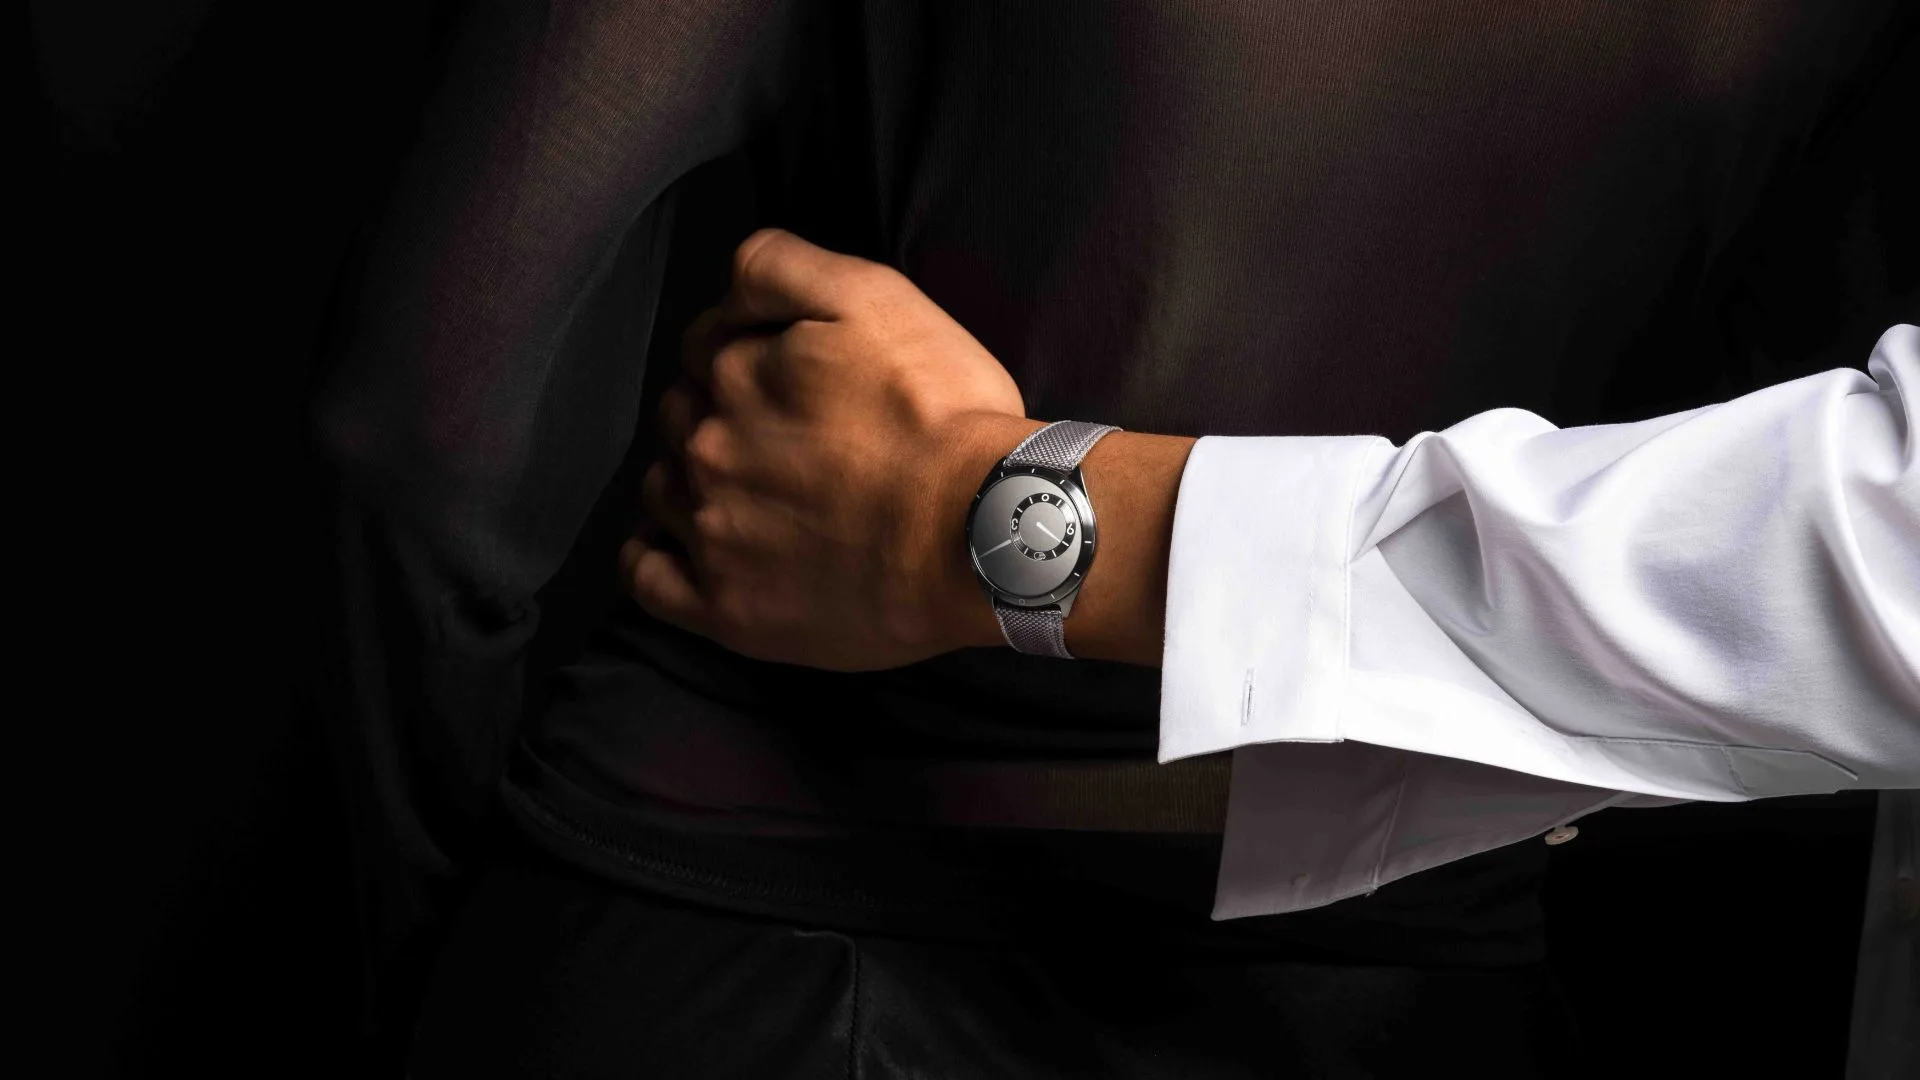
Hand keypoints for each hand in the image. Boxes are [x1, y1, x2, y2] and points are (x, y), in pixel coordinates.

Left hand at [621, 228, 1041, 670]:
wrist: (982, 535)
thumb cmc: (943, 417)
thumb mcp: (873, 295)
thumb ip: (780, 266)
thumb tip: (726, 284)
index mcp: (736, 373)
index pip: (707, 347)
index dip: (747, 353)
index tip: (796, 378)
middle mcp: (708, 450)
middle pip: (682, 417)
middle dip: (718, 416)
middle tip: (787, 438)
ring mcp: (711, 533)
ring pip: (662, 489)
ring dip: (688, 481)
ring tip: (753, 493)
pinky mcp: (725, 608)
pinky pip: (647, 579)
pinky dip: (652, 558)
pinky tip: (683, 547)